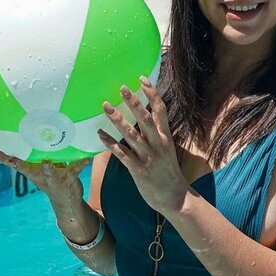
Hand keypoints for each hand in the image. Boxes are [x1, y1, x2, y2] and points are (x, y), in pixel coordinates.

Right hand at [0, 149, 90, 210]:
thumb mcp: (39, 166)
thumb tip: (24, 132)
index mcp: (31, 170)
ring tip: (47, 163)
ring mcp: (53, 179)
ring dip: (48, 169)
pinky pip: (75, 170)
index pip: (14, 162)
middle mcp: (39, 175)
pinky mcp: (69, 180)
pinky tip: (86, 158)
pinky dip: (81, 164)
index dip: (2, 157)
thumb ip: (33, 153)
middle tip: (12, 159)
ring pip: (50, 174)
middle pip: (27, 169)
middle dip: (19, 164)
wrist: (66, 202)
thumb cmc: (51, 176)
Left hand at [98, 77, 187, 216]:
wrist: (175, 197)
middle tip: (121, 87)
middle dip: (133, 102)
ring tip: (105, 106)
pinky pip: (122, 154)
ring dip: (117, 119)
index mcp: (165, 136)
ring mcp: (148, 157)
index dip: (152, 93)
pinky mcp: (138, 170)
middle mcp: (158, 144)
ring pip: (131, 134)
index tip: (141, 79)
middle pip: (145, 118)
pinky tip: (100, 134)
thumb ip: (157, 132)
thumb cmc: (168, 171)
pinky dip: (110, 143)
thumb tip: (145, 114)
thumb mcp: (167, 147)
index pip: (160, 109)